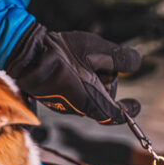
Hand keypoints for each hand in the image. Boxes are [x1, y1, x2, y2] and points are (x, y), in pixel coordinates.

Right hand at [6, 22, 141, 124]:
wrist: (27, 55)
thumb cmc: (61, 53)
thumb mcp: (97, 49)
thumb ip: (120, 57)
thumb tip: (136, 61)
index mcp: (92, 101)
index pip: (116, 115)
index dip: (129, 111)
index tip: (135, 105)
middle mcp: (80, 108)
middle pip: (104, 100)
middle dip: (107, 82)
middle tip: (99, 62)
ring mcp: (66, 105)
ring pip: (89, 95)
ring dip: (92, 79)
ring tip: (79, 59)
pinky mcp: (56, 99)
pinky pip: (76, 92)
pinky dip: (79, 80)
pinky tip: (70, 64)